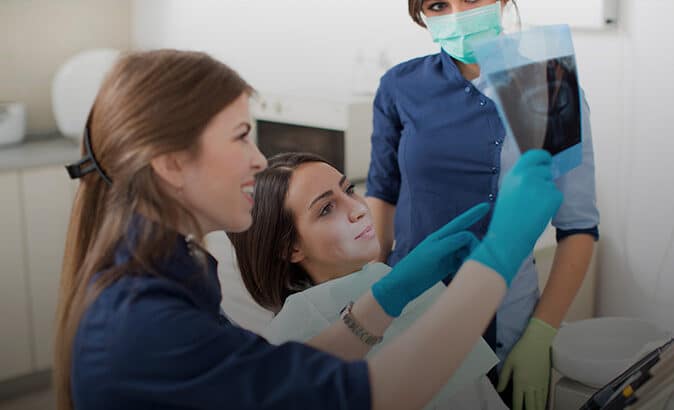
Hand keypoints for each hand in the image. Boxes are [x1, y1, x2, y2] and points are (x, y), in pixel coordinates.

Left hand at [372, 202, 488, 316]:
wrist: (403, 286)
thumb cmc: (414, 267)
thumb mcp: (433, 253)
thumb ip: (451, 243)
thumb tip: (468, 236)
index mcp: (440, 237)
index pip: (460, 223)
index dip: (473, 214)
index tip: (486, 206)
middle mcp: (445, 244)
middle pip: (467, 239)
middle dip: (474, 246)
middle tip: (472, 259)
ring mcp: (446, 255)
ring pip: (466, 251)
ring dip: (470, 257)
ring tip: (463, 267)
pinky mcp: (447, 266)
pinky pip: (462, 262)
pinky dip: (465, 265)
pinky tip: (461, 272)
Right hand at [469, 150, 562, 285]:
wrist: (509, 235)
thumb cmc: (506, 217)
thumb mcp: (507, 190)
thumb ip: (520, 178)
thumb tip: (536, 170)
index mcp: (514, 174)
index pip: (534, 155)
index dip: (542, 158)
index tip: (546, 161)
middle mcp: (527, 176)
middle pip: (545, 169)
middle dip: (544, 179)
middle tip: (537, 195)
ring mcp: (540, 186)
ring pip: (551, 183)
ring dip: (547, 193)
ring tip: (533, 207)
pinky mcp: (552, 196)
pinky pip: (557, 195)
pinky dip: (552, 203)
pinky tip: (539, 212)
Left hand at [498, 318, 557, 409]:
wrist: (538, 342)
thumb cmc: (521, 351)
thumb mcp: (508, 363)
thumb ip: (504, 378)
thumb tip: (499, 390)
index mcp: (520, 382)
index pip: (518, 402)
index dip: (516, 409)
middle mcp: (531, 386)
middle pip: (531, 406)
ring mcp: (540, 384)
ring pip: (539, 403)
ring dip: (536, 409)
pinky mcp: (546, 381)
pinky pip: (545, 397)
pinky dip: (543, 403)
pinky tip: (541, 406)